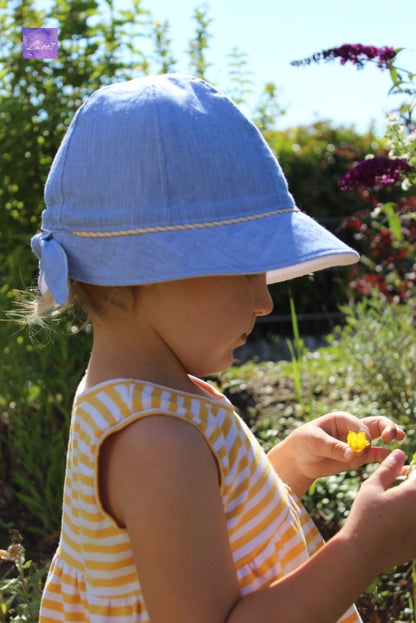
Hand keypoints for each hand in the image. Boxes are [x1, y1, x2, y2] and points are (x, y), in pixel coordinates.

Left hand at [268, 411, 404, 496]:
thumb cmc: (303, 443)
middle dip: (387, 427)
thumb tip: (352, 455)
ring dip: (390, 438)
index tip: (357, 449)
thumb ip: (334, 448)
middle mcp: (352, 429)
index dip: (363, 437)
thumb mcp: (315, 442)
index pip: (360, 425)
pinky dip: (386, 457)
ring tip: (398, 441)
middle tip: (392, 436)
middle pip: (376, 424)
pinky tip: (397, 462)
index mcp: (342, 419)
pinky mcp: (358, 457)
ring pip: (379, 438)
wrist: (298, 459)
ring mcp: (357, 443)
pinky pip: (375, 455)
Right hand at [342, 449, 415, 574]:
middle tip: (398, 492)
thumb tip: (400, 453)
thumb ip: (388, 469)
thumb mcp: (372, 487)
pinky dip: (410, 522)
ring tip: (395, 509)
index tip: (400, 475)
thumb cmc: (364, 517)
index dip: (410, 472)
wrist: (363, 554)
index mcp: (415, 493)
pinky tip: (396, 526)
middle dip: (410, 488)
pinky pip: (415, 524)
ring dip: (410, 504)